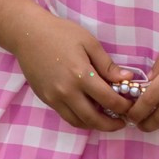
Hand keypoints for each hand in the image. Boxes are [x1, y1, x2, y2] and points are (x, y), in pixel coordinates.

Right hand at [9, 13, 132, 131]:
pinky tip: (88, 111)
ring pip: (79, 122)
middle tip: (122, 122)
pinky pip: (66, 116)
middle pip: (94, 119)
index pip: (109, 100)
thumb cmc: (60, 33)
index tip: (131, 105)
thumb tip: (127, 79)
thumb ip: (107, 64)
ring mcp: (54, 97)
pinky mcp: (46, 99)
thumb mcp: (89, 42)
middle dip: (112, 124)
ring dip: (95, 125)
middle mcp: (67, 91)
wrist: (28, 33)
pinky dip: (80, 118)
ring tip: (106, 119)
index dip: (124, 106)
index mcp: (81, 75)